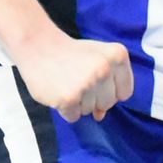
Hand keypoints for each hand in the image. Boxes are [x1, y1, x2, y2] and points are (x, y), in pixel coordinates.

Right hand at [13, 31, 133, 121]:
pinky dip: (65, 109)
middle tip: (77, 80)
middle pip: (108, 103)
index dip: (110, 91)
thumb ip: (107, 85)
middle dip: (93, 98)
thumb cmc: (70, 53)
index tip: (96, 81)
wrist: (37, 45)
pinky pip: (74, 117)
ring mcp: (87, 84)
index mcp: (117, 56)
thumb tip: (100, 116)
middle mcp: (105, 69)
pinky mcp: (69, 98)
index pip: (125, 92)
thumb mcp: (96, 58)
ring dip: (78, 103)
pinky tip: (58, 91)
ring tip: (66, 83)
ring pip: (90, 111)